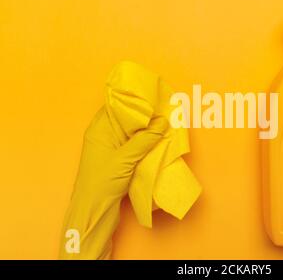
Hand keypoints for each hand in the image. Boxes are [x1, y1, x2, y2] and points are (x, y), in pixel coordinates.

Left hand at [59, 108, 167, 258]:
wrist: (93, 212)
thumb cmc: (102, 182)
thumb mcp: (126, 158)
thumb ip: (145, 139)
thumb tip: (162, 121)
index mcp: (98, 130)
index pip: (115, 106)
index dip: (132, 100)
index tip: (150, 96)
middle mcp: (103, 136)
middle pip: (124, 118)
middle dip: (143, 114)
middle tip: (162, 107)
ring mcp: (110, 149)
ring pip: (130, 132)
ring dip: (145, 129)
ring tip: (163, 122)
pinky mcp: (117, 160)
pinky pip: (132, 145)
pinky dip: (144, 142)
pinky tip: (157, 141)